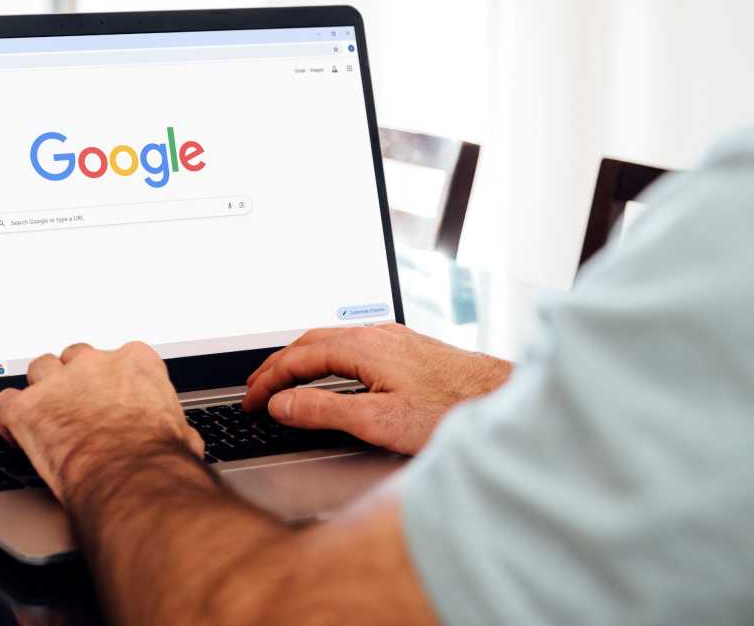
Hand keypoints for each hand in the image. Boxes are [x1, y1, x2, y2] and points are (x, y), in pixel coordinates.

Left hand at [0, 341, 203, 503]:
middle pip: (76, 358)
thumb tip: (186, 442)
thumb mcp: (179, 433)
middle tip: (76, 406)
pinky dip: (9, 418)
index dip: (111, 381)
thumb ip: (174, 427)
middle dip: (74, 379)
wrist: (130, 476)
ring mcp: (57, 382)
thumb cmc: (158, 457)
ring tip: (44, 413)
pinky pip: (6, 402)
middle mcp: (95, 364)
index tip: (112, 398)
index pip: (119, 357)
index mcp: (136, 362)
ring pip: (39, 370)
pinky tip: (17, 432)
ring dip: (40, 389)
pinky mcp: (27, 408)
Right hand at [243, 324, 511, 454]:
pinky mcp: (408, 348)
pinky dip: (326, 358)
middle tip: (256, 388)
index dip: (268, 380)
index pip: (297, 358)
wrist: (501, 400)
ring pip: (332, 340)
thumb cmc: (450, 410)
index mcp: (362, 346)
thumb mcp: (377, 420)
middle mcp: (376, 334)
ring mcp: (393, 338)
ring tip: (285, 380)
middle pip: (310, 342)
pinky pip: (352, 344)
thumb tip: (282, 404)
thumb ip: (324, 410)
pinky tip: (333, 372)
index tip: (251, 399)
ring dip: (302, 359)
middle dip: (278, 365)